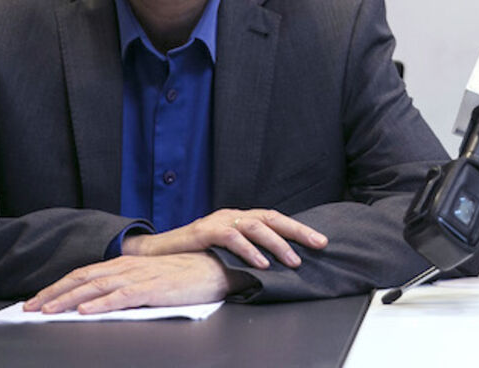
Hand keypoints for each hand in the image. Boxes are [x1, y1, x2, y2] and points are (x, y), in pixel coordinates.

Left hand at [24, 252, 230, 314]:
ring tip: (48, 310)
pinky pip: (123, 296)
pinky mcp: (154, 288)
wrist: (216, 268)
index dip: (57, 287)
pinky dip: (102, 303)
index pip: (82, 274)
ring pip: (96, 287)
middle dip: (53, 294)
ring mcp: (141, 276)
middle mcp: (128, 267)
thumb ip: (125, 284)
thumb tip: (96, 299)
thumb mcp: (149, 276)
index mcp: (125, 264)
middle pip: (82, 278)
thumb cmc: (185, 275)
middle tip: (29, 308)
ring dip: (69, 299)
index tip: (36, 300)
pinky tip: (86, 310)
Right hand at [123, 208, 327, 269]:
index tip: (321, 241)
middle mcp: (233, 215)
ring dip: (277, 244)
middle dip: (297, 231)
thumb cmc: (195, 254)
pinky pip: (231, 237)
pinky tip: (261, 264)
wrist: (157, 253)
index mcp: (240, 218)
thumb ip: (248, 252)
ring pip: (255, 226)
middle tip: (318, 244)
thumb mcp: (226, 251)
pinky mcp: (204, 230)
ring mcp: (218, 220)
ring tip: (293, 260)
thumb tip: (277, 264)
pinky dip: (249, 250)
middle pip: (271, 218)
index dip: (298, 229)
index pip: (275, 219)